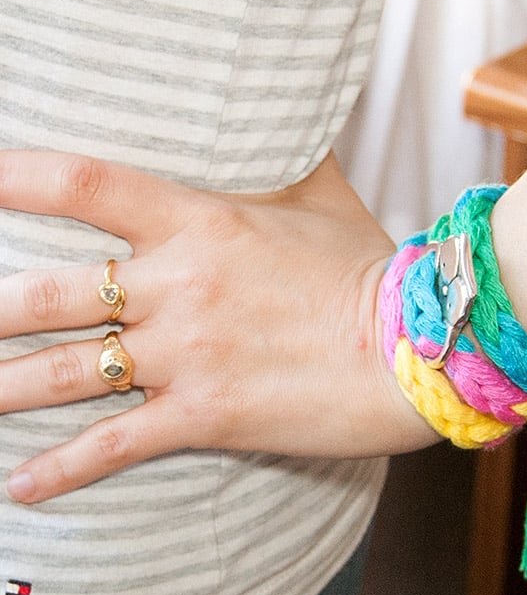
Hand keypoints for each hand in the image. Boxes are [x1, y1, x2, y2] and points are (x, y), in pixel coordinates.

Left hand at [0, 150, 435, 502]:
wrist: (418, 348)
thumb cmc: (374, 269)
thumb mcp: (323, 194)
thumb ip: (281, 152)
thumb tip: (278, 106)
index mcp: (197, 220)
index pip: (82, 185)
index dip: (11, 179)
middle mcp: (176, 285)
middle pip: (47, 292)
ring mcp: (185, 354)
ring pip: (62, 371)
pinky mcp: (206, 415)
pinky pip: (114, 445)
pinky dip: (61, 469)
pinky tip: (22, 488)